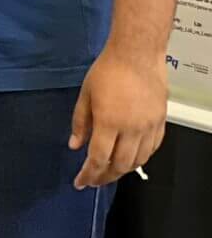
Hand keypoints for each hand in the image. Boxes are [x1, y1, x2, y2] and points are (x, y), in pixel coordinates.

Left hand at [69, 45, 167, 187]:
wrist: (137, 54)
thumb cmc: (107, 71)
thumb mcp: (85, 95)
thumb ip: (80, 122)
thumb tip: (75, 145)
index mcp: (109, 122)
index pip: (98, 158)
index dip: (88, 174)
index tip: (80, 183)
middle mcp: (131, 129)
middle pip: (119, 165)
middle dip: (105, 177)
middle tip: (94, 181)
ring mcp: (149, 127)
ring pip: (138, 160)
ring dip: (123, 171)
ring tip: (110, 172)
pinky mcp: (161, 123)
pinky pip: (152, 149)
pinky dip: (141, 158)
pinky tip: (131, 159)